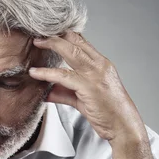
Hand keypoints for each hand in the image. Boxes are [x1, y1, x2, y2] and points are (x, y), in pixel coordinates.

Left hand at [29, 31, 145, 143]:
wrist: (124, 127)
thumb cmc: (108, 112)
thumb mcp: (83, 98)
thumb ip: (64, 92)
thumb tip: (46, 91)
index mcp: (101, 64)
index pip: (82, 41)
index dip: (64, 34)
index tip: (48, 32)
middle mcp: (99, 65)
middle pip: (75, 41)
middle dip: (56, 35)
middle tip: (39, 34)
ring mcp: (95, 75)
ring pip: (71, 52)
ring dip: (52, 45)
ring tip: (36, 43)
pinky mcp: (89, 87)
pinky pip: (63, 76)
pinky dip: (47, 73)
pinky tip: (35, 72)